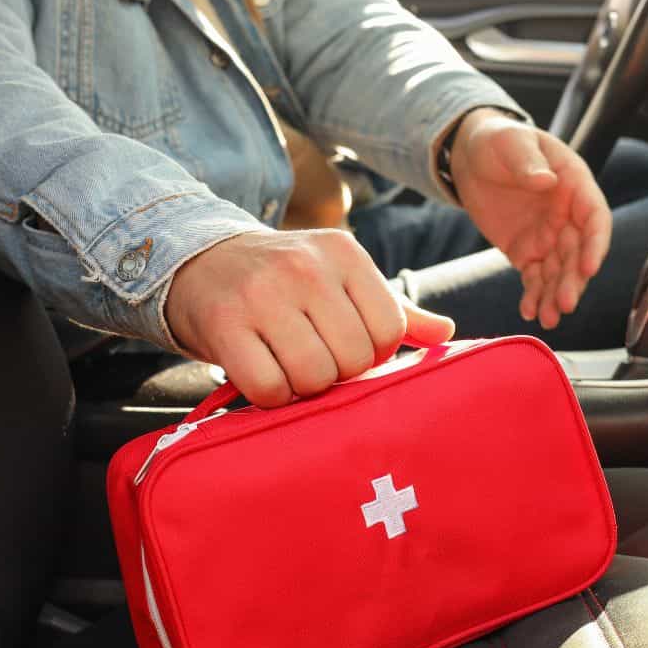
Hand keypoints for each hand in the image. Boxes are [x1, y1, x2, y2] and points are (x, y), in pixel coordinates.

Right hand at [165, 230, 454, 407]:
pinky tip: (261, 372)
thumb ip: (394, 310)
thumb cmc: (283, 282)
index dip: (370, 354)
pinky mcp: (225, 324)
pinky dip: (269, 396)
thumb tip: (447, 335)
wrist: (200, 263)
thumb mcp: (339, 280)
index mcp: (344, 252)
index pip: (388, 330)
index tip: (342, 345)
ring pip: (314, 377)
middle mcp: (306, 266)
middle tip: (310, 357)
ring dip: (302, 387)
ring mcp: (263, 294)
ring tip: (286, 364)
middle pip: (353, 359)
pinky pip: (269, 388)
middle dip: (336, 373)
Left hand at [450, 109, 612, 328]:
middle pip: (578, 253)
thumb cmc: (497, 140)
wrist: (470, 157)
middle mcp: (567, 214)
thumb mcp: (510, 141)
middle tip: (564, 304)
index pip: (594, 218)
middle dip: (573, 280)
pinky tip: (529, 312)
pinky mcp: (526, 251)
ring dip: (555, 295)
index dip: (596, 244)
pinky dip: (534, 296)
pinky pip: (535, 278)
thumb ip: (528, 161)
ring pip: (559, 271)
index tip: (589, 268)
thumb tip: (547, 181)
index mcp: (574, 184)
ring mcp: (548, 235)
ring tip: (547, 318)